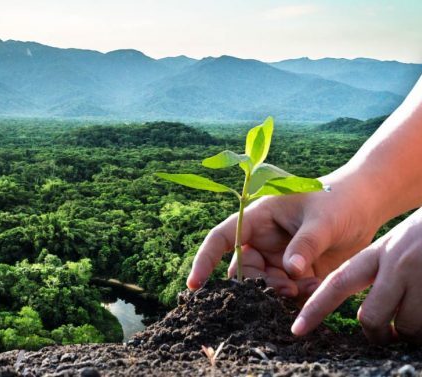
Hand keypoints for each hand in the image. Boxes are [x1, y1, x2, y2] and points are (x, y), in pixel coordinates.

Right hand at [187, 172, 382, 299]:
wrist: (365, 205)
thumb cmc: (340, 200)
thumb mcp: (323, 219)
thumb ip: (305, 244)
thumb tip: (290, 271)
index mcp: (258, 217)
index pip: (222, 238)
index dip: (205, 260)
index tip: (194, 285)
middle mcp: (263, 239)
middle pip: (242, 269)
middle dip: (258, 284)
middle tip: (287, 289)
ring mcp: (278, 256)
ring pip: (264, 284)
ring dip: (281, 291)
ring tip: (310, 286)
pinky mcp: (295, 272)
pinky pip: (287, 290)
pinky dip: (298, 296)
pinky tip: (317, 287)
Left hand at [292, 208, 421, 343]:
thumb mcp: (404, 245)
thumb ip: (384, 273)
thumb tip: (376, 319)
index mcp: (382, 251)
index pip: (339, 282)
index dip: (317, 306)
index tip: (298, 328)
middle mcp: (399, 264)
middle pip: (372, 317)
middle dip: (379, 334)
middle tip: (390, 336)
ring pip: (408, 328)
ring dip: (414, 334)